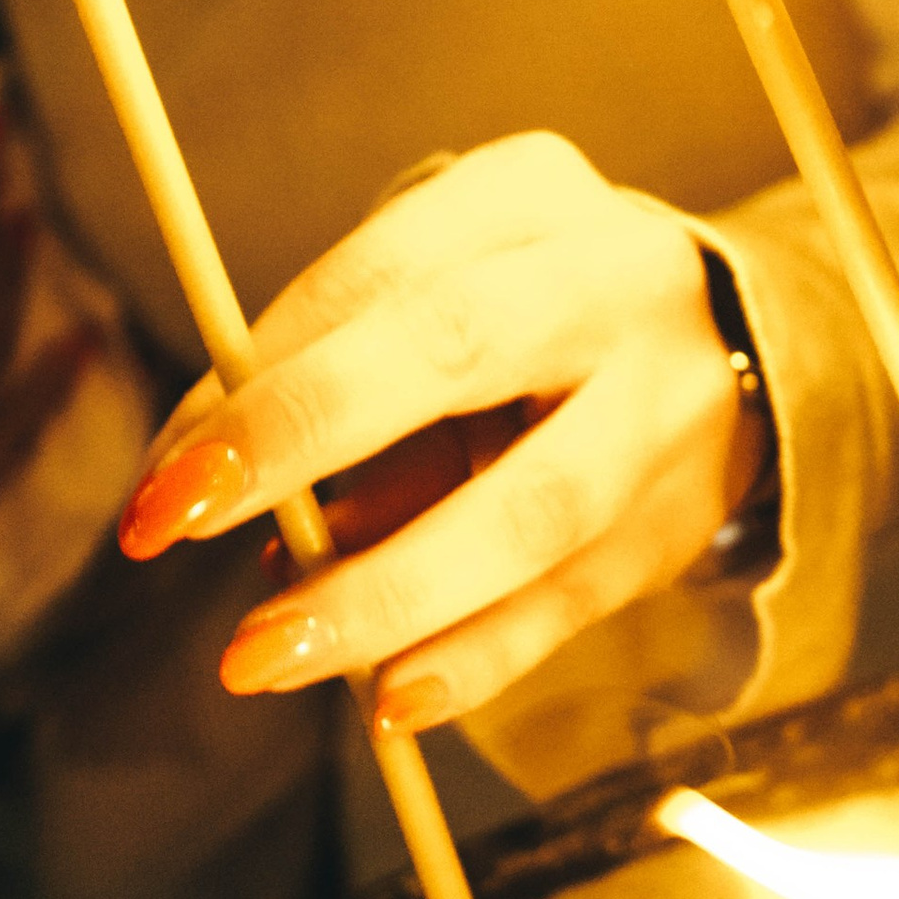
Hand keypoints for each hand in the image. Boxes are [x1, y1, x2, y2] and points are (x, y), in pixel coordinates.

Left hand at [119, 134, 767, 733]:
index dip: (256, 371)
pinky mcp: (676, 523)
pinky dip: (471, 660)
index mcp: (528, 196)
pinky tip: (387, 701)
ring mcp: (661, 409)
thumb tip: (200, 468)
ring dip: (382, 591)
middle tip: (174, 519)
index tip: (161, 465)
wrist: (737, 340)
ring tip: (259, 654)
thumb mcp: (447, 276)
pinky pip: (568, 605)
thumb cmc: (529, 307)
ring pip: (526, 508)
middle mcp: (609, 285)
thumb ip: (336, 354)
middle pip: (452, 350)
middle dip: (299, 433)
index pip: (372, 276)